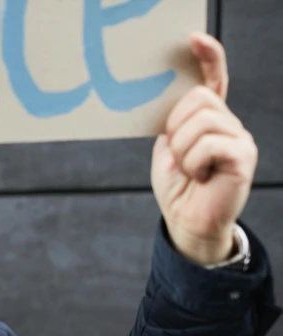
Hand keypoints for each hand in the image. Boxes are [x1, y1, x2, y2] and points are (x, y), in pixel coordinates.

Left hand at [151, 33, 257, 265]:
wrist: (187, 221)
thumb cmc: (178, 187)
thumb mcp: (168, 149)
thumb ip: (173, 124)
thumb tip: (167, 98)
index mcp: (210, 119)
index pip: (214, 80)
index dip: (209, 57)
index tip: (194, 39)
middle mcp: (229, 124)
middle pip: (198, 98)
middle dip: (175, 127)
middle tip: (178, 156)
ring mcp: (240, 139)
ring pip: (201, 121)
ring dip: (182, 149)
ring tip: (189, 169)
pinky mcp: (243, 156)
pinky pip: (208, 143)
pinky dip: (193, 162)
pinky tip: (200, 177)